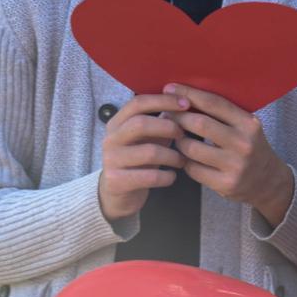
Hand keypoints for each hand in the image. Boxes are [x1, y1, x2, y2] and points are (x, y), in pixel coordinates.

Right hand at [97, 94, 186, 219]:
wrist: (117, 195)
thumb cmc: (138, 161)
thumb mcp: (148, 140)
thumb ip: (162, 123)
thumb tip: (184, 104)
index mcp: (117, 123)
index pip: (138, 103)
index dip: (163, 101)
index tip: (186, 104)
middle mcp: (110, 139)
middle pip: (141, 124)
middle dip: (169, 127)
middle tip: (184, 135)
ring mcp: (111, 161)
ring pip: (149, 152)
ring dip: (173, 156)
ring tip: (182, 160)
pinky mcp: (116, 182)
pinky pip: (150, 176)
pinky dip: (167, 176)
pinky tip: (171, 176)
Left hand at [166, 85, 294, 225]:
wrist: (268, 181)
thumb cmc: (249, 146)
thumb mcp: (245, 126)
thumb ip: (222, 113)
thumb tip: (184, 95)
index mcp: (248, 123)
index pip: (214, 103)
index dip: (189, 94)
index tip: (170, 88)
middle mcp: (244, 143)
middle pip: (200, 124)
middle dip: (178, 117)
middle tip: (167, 114)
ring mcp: (235, 166)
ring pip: (191, 148)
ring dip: (179, 141)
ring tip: (178, 137)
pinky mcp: (225, 184)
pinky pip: (192, 169)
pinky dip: (185, 161)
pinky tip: (187, 158)